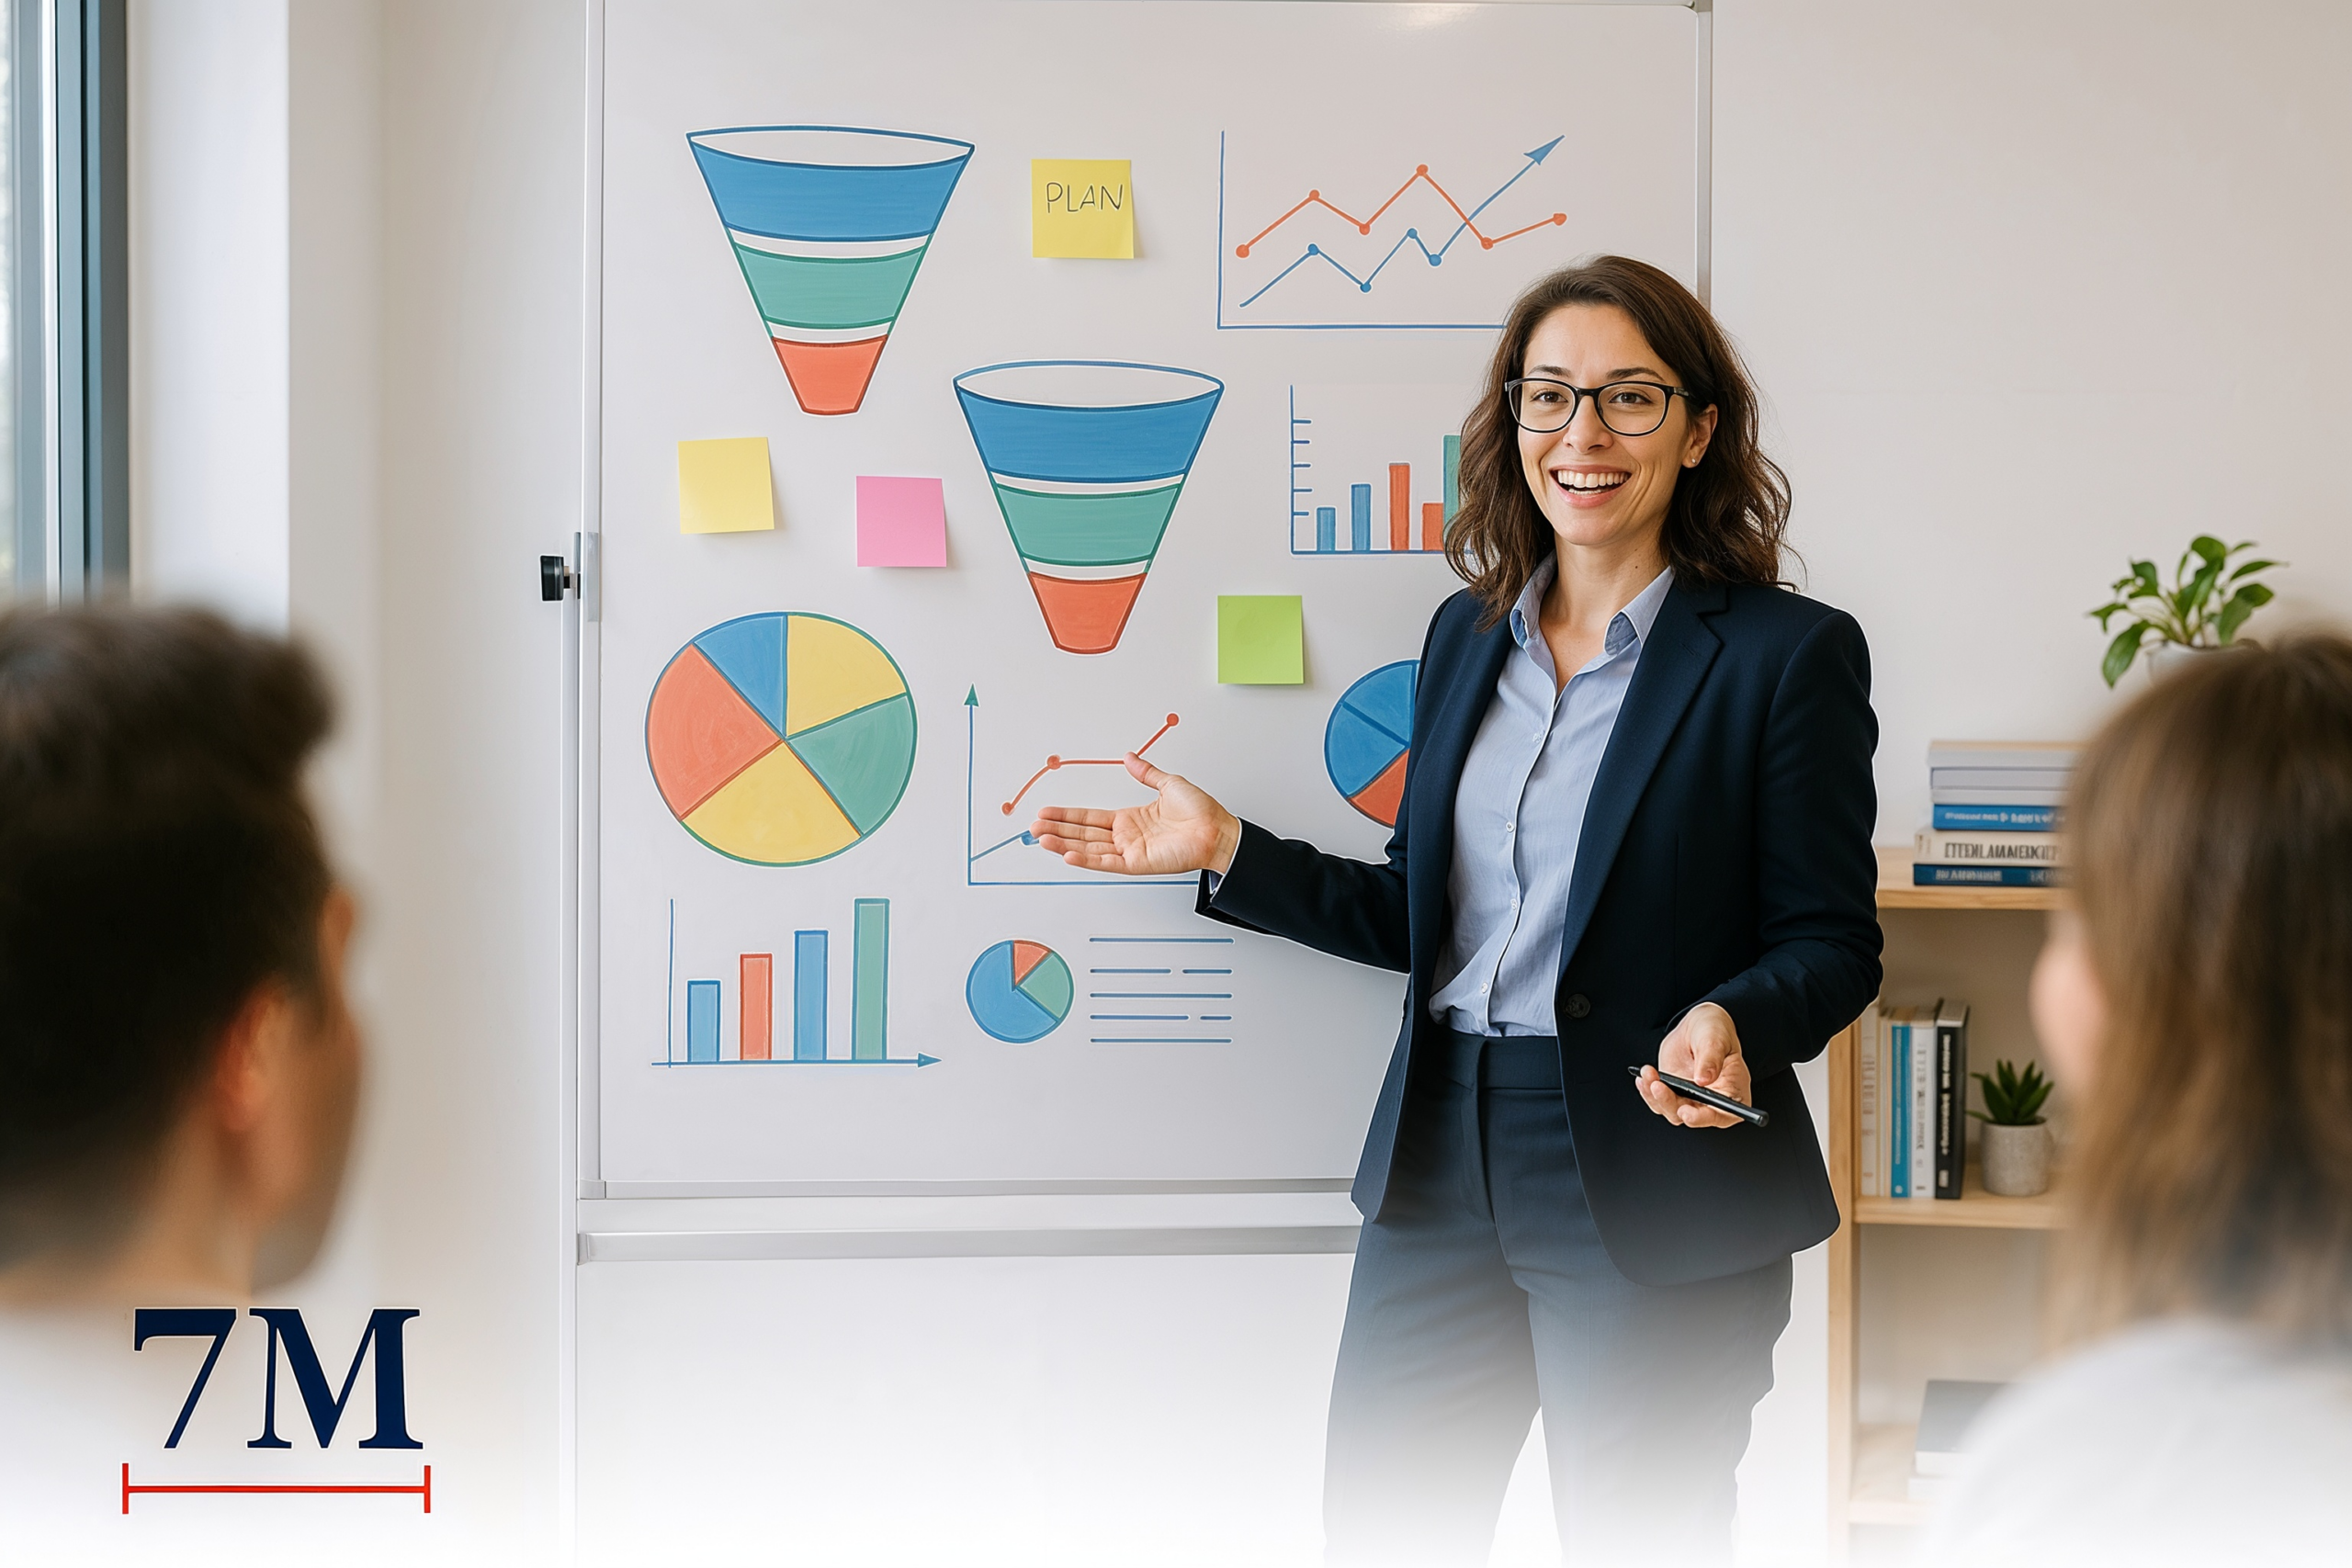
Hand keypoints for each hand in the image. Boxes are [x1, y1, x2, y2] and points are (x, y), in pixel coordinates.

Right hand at [1030, 755, 1242, 877]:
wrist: (1218, 829)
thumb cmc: (1200, 810)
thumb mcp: (1168, 783)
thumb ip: (1145, 773)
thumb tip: (1130, 757)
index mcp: (1129, 819)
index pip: (1090, 818)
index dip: (1067, 815)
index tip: (1046, 812)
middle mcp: (1126, 837)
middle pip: (1083, 833)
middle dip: (1057, 829)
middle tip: (1033, 826)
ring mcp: (1130, 852)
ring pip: (1089, 849)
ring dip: (1064, 844)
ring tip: (1041, 839)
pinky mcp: (1138, 864)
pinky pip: (1107, 863)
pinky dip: (1087, 860)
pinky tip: (1068, 854)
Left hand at [1636, 1003, 1752, 1129]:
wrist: (1697, 1026)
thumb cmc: (1715, 1032)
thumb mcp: (1716, 1040)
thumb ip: (1711, 1059)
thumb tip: (1703, 1080)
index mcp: (1733, 1092)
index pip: (1723, 1115)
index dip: (1705, 1118)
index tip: (1687, 1112)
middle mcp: (1713, 1101)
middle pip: (1692, 1116)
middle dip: (1671, 1105)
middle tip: (1659, 1087)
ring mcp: (1692, 1099)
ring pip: (1672, 1111)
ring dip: (1656, 1096)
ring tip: (1649, 1075)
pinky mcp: (1674, 1093)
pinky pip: (1659, 1100)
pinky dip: (1648, 1092)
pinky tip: (1645, 1077)